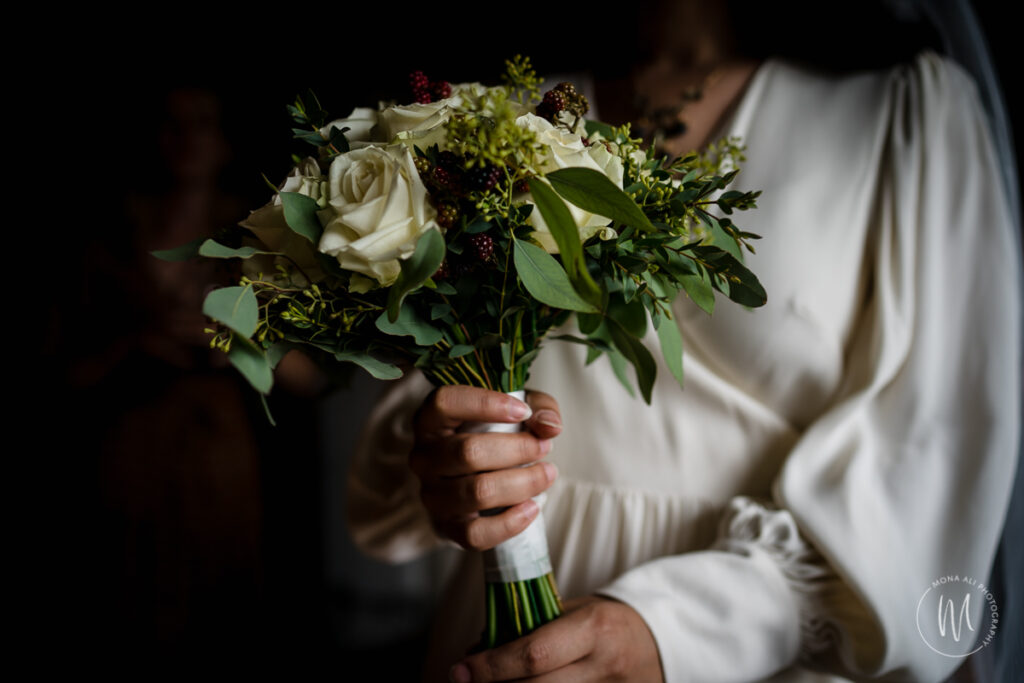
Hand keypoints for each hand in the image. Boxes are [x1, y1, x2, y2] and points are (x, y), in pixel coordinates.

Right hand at [410, 386, 561, 550]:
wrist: (479, 475)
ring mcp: (431, 494)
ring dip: (521, 483)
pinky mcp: (446, 526)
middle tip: (545, 447)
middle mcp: (423, 457)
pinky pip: (475, 533)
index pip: (445, 404)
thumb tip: (549, 426)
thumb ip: (539, 407)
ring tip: (547, 474)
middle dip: (517, 449)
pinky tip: (533, 506)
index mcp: (431, 419)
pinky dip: (510, 522)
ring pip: (476, 492)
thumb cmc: (496, 434)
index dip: (485, 404)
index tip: (524, 411)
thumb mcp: (518, 408)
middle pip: (468, 452)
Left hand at [449, 596, 663, 681]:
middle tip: (463, 681)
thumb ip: (530, 626)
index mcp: (593, 629)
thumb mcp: (574, 612)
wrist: (660, 644)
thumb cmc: (606, 623)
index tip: (459, 669)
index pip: (534, 655)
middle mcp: (603, 665)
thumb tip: (477, 649)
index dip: (492, 667)